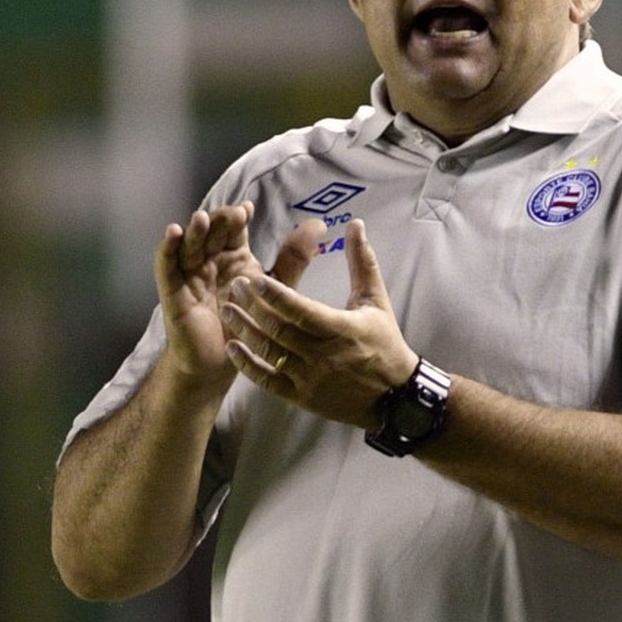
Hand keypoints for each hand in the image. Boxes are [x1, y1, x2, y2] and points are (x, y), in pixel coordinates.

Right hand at [155, 203, 324, 385]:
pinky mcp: (174, 290)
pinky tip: (173, 232)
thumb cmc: (249, 324)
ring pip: (189, 244)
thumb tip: (318, 225)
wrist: (226, 360)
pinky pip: (166, 266)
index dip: (238, 216)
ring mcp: (190, 273)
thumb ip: (294, 258)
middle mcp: (211, 259)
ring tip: (202, 219)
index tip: (248, 209)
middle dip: (220, 221)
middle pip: (212, 232)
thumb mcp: (275, 288)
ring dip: (194, 230)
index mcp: (234, 256)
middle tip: (233, 216)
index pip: (233, 228)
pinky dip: (167, 248)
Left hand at [221, 218, 417, 428]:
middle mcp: (323, 355)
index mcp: (342, 329)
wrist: (394, 397)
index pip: (302, 311)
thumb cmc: (384, 343)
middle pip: (281, 329)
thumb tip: (356, 224)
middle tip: (234, 286)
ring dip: (246, 331)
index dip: (276, 295)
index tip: (254, 278)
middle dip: (254, 307)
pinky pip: (269, 381)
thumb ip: (363, 262)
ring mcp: (310, 378)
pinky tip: (233, 347)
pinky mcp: (302, 396)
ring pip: (271, 353)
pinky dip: (248, 366)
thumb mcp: (376, 301)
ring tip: (226, 310)